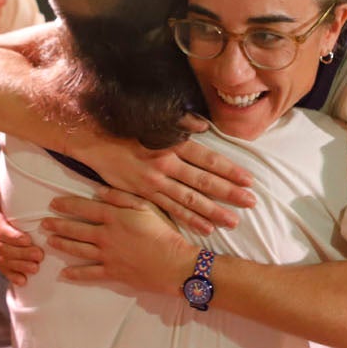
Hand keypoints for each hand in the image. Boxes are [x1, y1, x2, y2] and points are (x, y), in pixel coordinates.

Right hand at [0, 175, 42, 285]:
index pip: (0, 229)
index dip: (12, 236)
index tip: (27, 239)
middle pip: (4, 248)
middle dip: (21, 254)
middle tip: (39, 256)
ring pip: (5, 261)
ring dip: (20, 266)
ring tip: (36, 268)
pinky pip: (4, 271)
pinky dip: (12, 277)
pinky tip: (23, 282)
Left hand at [43, 189, 196, 294]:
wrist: (173, 263)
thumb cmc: (163, 232)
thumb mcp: (146, 207)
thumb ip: (122, 197)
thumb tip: (99, 190)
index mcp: (114, 217)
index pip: (84, 208)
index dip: (67, 205)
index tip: (53, 204)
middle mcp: (106, 235)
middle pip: (76, 229)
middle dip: (57, 225)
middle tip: (43, 223)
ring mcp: (107, 255)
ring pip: (78, 249)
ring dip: (62, 244)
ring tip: (50, 241)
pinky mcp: (112, 273)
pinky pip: (89, 273)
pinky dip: (76, 274)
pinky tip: (64, 273)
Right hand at [75, 124, 253, 234]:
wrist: (95, 141)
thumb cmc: (127, 128)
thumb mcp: (154, 121)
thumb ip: (180, 125)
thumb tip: (204, 127)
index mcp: (172, 144)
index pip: (208, 159)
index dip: (229, 170)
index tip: (248, 180)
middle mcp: (166, 164)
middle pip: (204, 182)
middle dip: (229, 193)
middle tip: (251, 202)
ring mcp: (155, 182)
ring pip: (190, 200)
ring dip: (213, 211)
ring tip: (233, 221)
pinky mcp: (144, 195)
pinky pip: (171, 210)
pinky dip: (189, 219)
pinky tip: (205, 227)